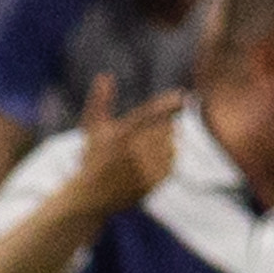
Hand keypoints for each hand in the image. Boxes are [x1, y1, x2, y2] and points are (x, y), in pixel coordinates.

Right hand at [66, 72, 187, 215]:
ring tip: (149, 145)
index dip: (170, 103)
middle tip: (153, 128)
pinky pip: (172, 163)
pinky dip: (168, 158)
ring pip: (172, 145)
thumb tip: (105, 75)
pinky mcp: (153, 182)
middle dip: (164, 124)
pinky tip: (154, 159)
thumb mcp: (92, 128)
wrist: (92, 196)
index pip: (153, 113)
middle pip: (166, 128)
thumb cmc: (93, 158)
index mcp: (122, 134)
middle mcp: (135, 151)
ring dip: (167, 141)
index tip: (181, 96)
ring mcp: (146, 168)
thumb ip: (100, 100)